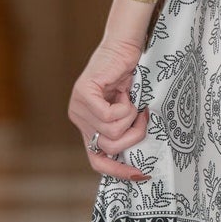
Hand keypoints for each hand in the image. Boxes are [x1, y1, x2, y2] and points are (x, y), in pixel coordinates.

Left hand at [68, 37, 150, 181]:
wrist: (126, 47)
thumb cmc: (131, 77)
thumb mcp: (128, 112)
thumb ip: (124, 131)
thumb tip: (138, 164)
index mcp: (87, 126)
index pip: (96, 160)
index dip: (118, 171)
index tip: (141, 174)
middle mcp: (79, 118)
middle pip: (110, 147)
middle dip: (134, 134)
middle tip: (142, 116)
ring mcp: (78, 106)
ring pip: (112, 132)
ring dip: (131, 117)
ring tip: (132, 100)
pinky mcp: (83, 93)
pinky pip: (109, 116)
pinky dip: (126, 106)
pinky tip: (125, 92)